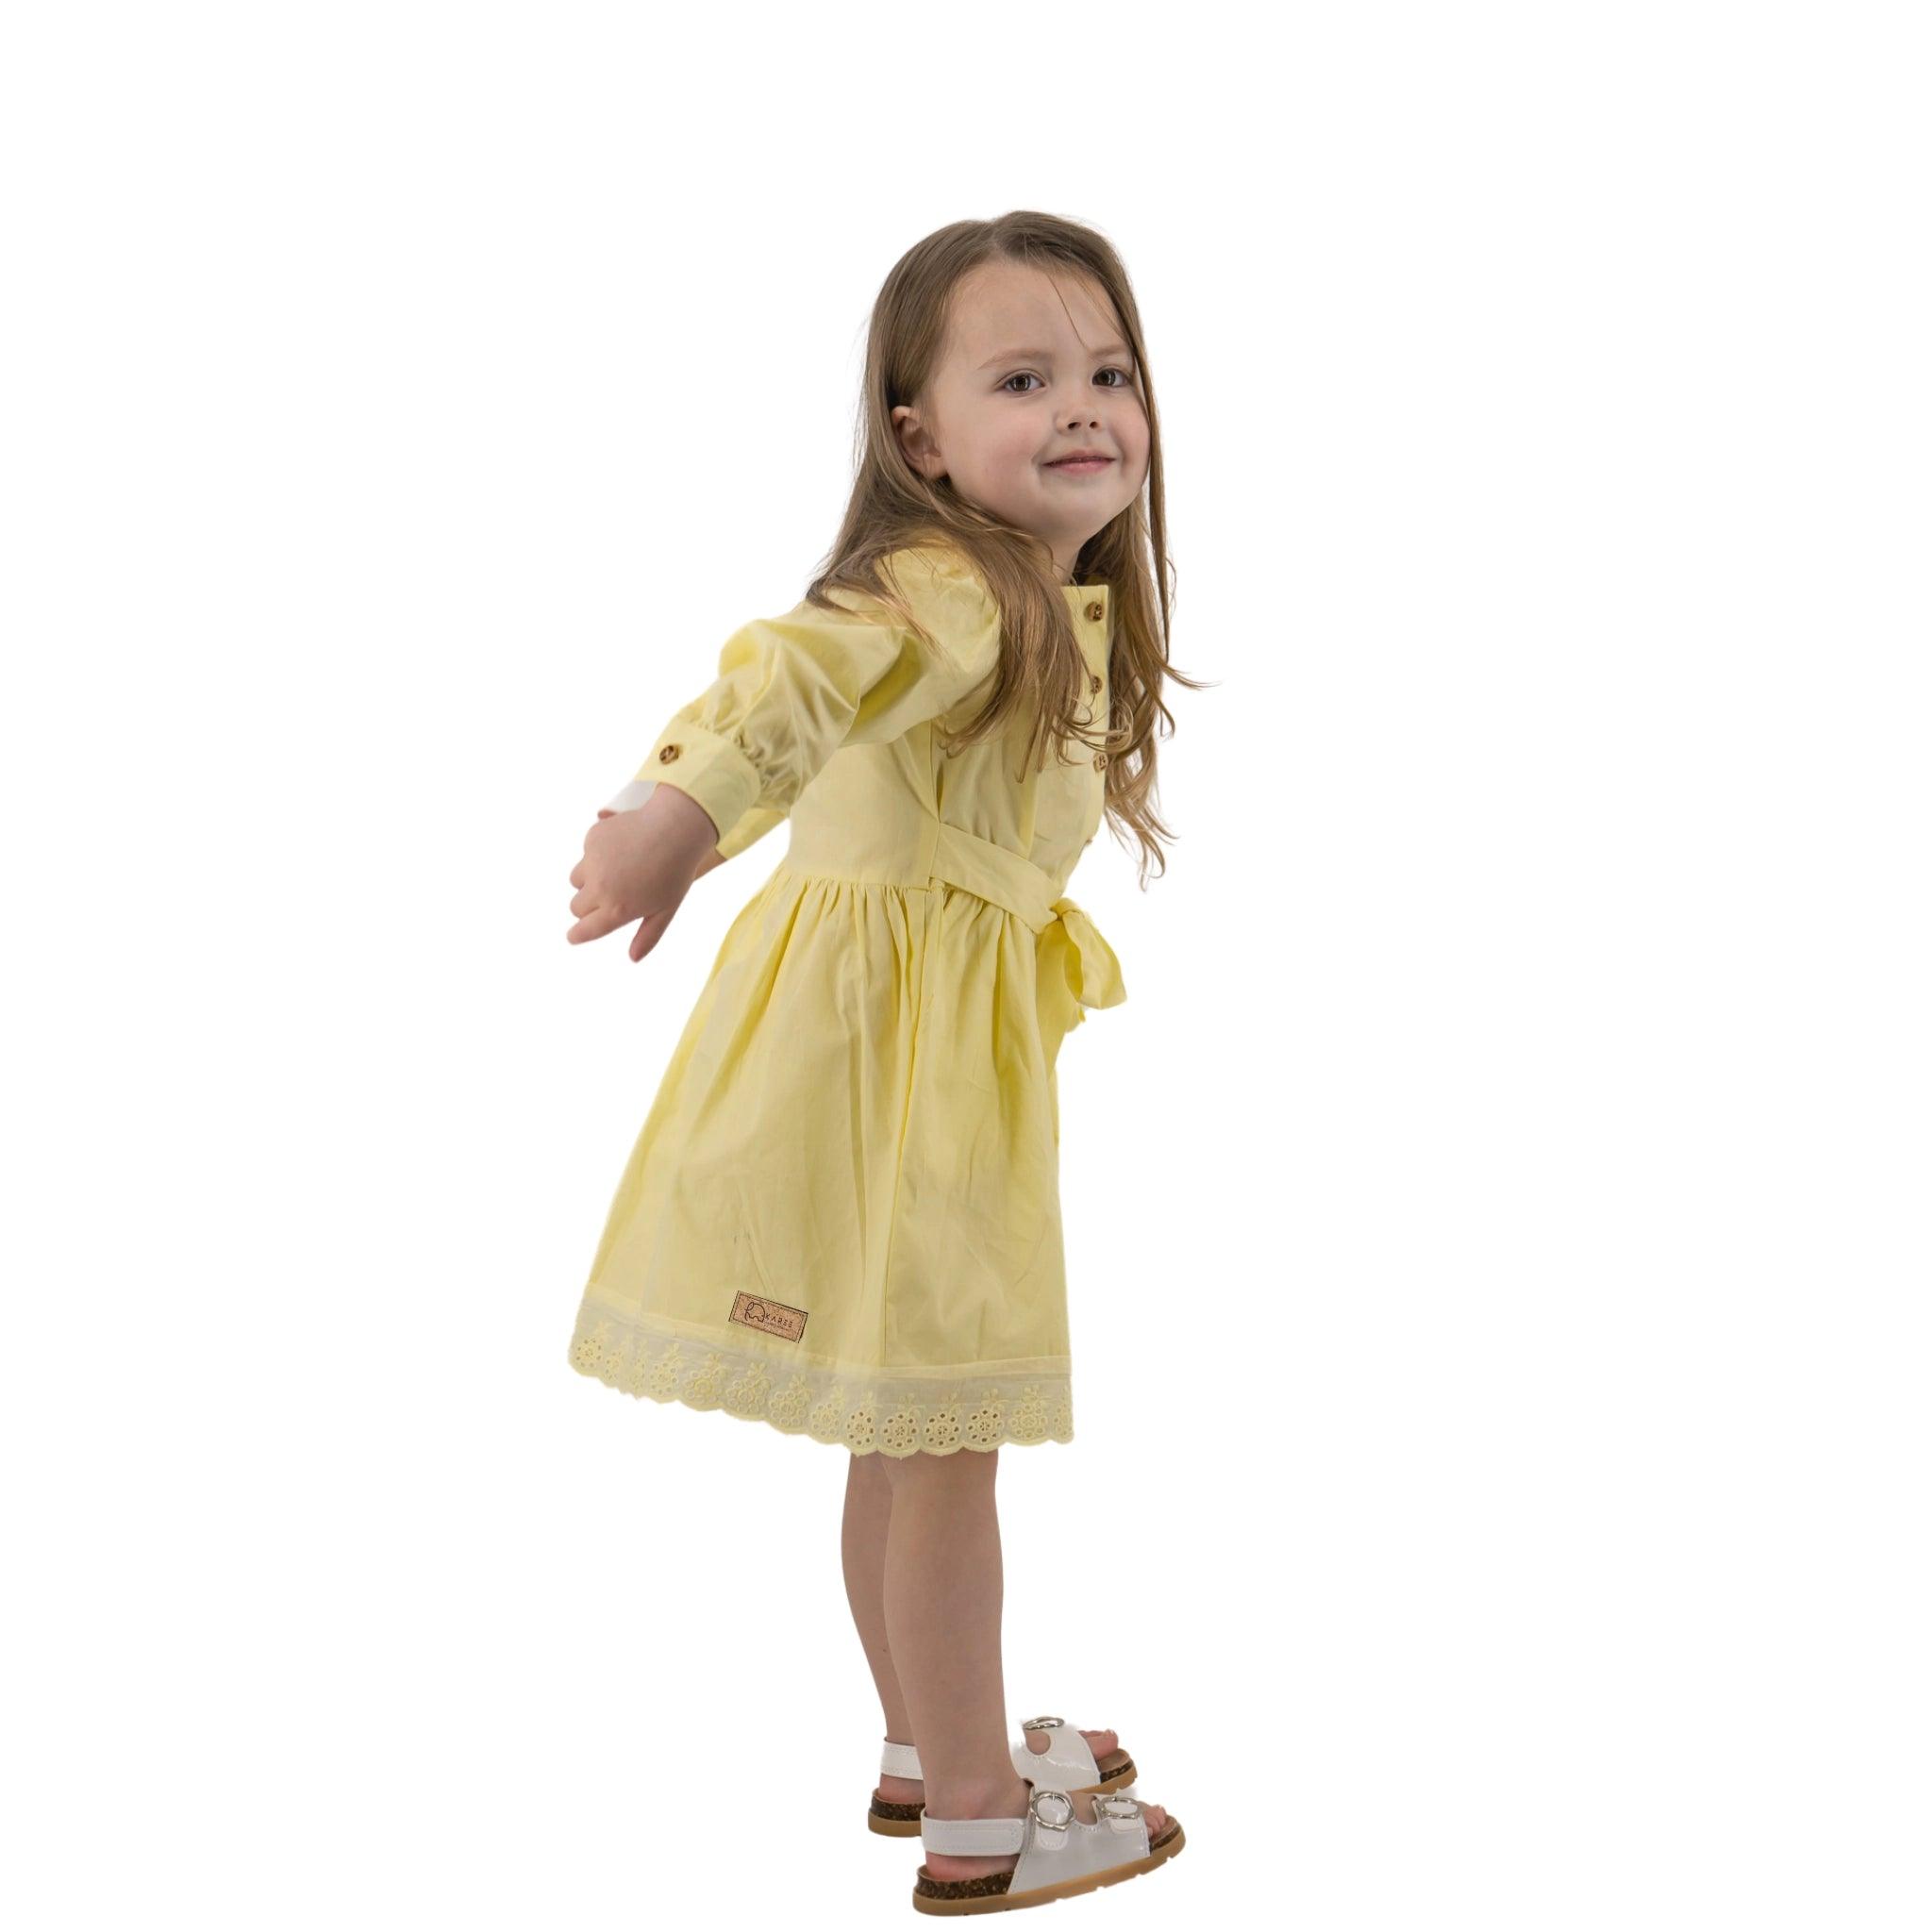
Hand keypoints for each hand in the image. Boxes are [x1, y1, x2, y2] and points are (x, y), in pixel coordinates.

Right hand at [566, 787, 724, 960]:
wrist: (675, 828)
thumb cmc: (675, 872)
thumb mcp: (667, 909)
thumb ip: (648, 936)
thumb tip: (633, 958)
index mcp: (617, 909)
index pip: (583, 930)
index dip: (577, 935)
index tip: (574, 936)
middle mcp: (600, 888)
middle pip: (577, 906)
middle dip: (588, 906)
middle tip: (610, 896)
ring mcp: (593, 862)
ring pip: (576, 879)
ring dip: (589, 880)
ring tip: (616, 871)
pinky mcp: (591, 839)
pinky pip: (586, 854)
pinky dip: (597, 855)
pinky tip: (621, 849)